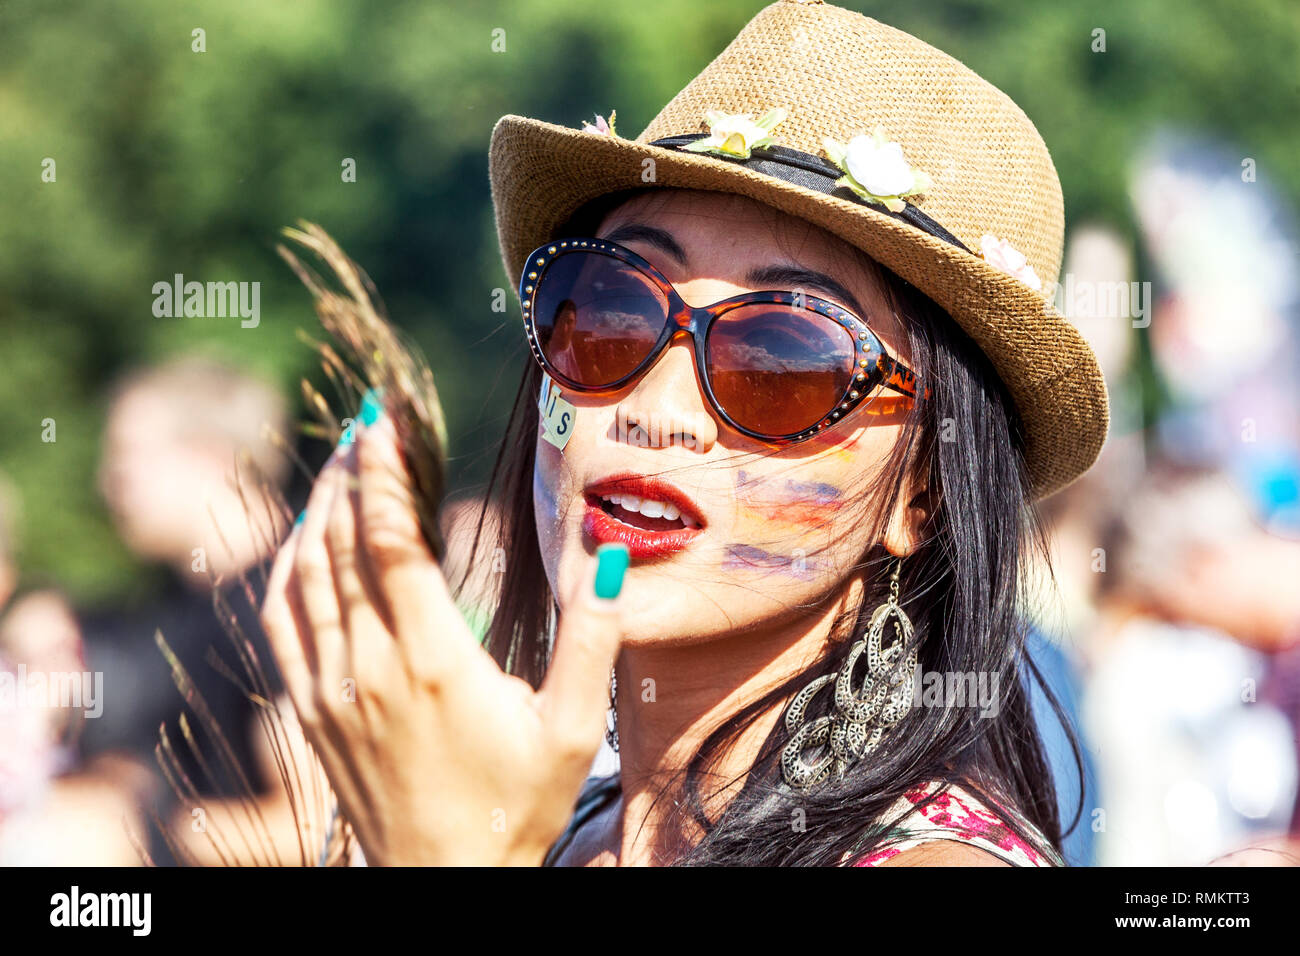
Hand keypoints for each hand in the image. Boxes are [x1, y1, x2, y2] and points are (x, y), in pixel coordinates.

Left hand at [260, 408, 628, 864]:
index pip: (394, 542)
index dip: (385, 474)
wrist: (447, 880)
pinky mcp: (312, 712)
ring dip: (318, 512)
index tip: (384, 419)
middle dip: (352, 473)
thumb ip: (593, 636)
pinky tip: (301, 541)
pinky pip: (282, 623)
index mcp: (435, 660)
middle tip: (366, 421)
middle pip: (343, 545)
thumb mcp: (573, 726)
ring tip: (339, 464)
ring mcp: (333, 689)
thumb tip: (604, 555)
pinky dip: (285, 570)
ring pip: (305, 577)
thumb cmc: (518, 803)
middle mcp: (372, 666)